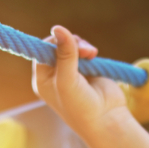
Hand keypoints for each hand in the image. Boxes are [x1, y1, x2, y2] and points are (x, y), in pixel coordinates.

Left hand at [32, 25, 129, 139]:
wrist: (107, 120)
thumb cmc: (81, 107)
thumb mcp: (68, 80)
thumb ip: (64, 54)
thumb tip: (58, 27)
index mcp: (43, 80)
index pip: (41, 51)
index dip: (53, 43)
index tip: (67, 43)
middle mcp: (55, 75)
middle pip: (57, 45)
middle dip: (70, 43)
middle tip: (84, 51)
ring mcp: (71, 72)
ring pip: (72, 46)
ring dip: (81, 46)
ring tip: (92, 54)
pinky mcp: (87, 70)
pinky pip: (84, 51)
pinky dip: (89, 51)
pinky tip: (94, 56)